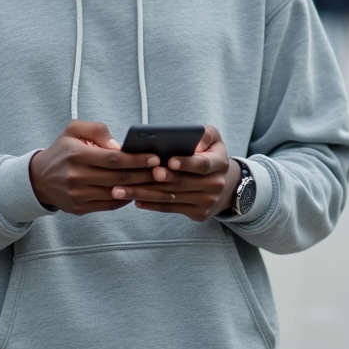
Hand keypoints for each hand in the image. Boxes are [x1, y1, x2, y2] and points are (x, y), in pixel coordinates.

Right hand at [29, 120, 159, 214]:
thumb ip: (96, 130)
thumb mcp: (73, 130)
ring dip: (139, 189)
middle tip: (163, 171)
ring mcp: (78, 195)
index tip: (154, 158)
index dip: (136, 159)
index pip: (112, 159)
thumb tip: (118, 146)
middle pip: (118, 177)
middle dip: (144, 175)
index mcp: (76, 154)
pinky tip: (138, 191)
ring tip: (156, 182)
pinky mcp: (80, 209)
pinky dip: (125, 199)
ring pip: (116, 193)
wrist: (38, 179)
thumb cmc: (62, 150)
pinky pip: (109, 205)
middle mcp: (76, 177)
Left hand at [110, 125, 237, 221]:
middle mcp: (215, 184)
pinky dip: (152, 205)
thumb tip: (193, 140)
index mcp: (219, 162)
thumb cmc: (211, 154)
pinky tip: (135, 200)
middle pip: (180, 183)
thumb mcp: (214, 138)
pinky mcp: (198, 214)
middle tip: (130, 177)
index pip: (202, 164)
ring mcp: (207, 201)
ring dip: (144, 194)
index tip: (168, 161)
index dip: (185, 163)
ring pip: (171, 197)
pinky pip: (171, 208)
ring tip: (121, 190)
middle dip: (154, 180)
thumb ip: (205, 134)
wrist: (228, 185)